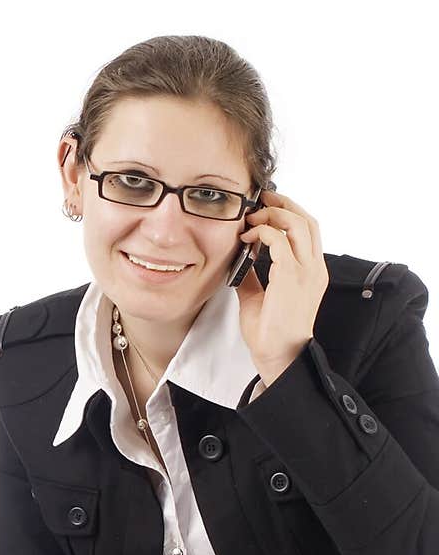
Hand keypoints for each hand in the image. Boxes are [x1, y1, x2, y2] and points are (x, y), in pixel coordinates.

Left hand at [235, 187, 329, 381]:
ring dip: (273, 214)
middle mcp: (314, 268)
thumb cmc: (271, 332)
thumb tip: (239, 258)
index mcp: (312, 272)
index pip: (308, 230)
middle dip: (283, 203)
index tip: (266, 207)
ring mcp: (306, 272)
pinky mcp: (291, 277)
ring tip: (252, 217)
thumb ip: (254, 274)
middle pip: (307, 220)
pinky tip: (248, 238)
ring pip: (298, 224)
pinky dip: (263, 232)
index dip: (289, 212)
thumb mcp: (260, 295)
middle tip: (260, 199)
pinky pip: (280, 241)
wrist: (278, 356)